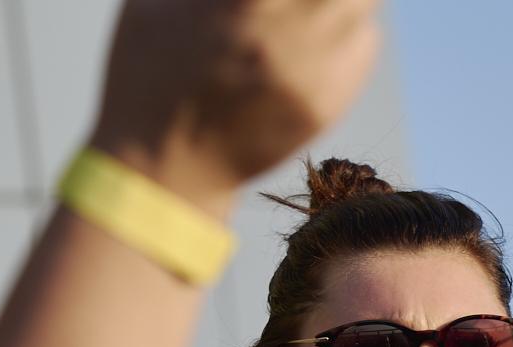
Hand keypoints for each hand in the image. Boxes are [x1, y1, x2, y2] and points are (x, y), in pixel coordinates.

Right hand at [93, 0, 382, 206]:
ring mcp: (314, 70)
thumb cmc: (147, 72)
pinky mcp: (327, 101)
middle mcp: (287, 31)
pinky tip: (316, 36)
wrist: (164, 165)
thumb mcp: (155, 2)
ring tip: (308, 7)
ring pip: (365, 2)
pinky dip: (350, 27)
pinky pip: (365, 42)